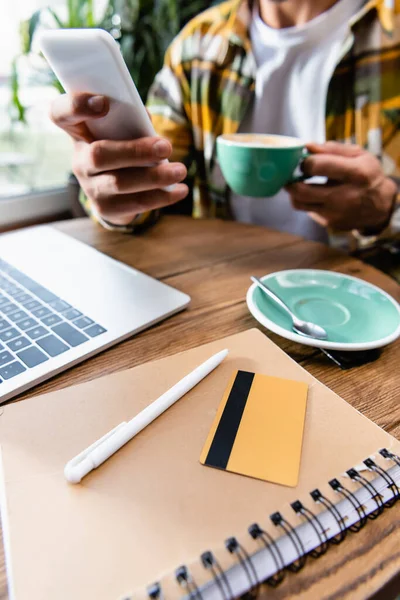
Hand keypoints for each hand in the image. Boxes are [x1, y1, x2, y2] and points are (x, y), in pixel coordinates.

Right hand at [50, 93, 188, 225]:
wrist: (116, 190)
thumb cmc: (123, 146)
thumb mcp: (123, 129)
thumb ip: (130, 119)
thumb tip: (145, 120)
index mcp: (78, 130)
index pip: (61, 113)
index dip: (77, 105)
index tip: (104, 102)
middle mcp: (78, 160)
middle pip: (99, 155)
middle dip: (136, 151)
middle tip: (167, 147)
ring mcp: (89, 187)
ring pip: (119, 183)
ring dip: (154, 177)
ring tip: (181, 170)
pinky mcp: (105, 208)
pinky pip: (134, 204)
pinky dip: (161, 197)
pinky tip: (180, 191)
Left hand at [286, 142, 396, 231]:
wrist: (381, 206)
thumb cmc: (367, 175)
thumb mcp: (359, 155)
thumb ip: (332, 149)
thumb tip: (307, 146)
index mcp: (355, 173)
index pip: (317, 166)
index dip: (305, 161)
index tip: (305, 160)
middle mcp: (345, 196)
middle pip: (302, 190)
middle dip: (290, 180)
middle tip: (290, 174)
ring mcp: (336, 213)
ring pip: (299, 204)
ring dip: (293, 192)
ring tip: (296, 183)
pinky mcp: (330, 223)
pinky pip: (308, 211)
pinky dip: (306, 202)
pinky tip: (312, 194)